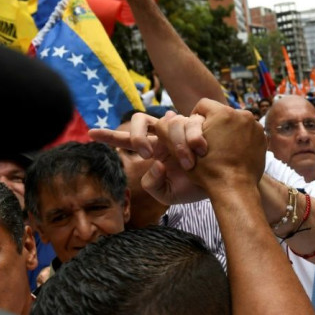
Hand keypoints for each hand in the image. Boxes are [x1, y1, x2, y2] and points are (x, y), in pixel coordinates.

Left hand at [88, 112, 208, 204]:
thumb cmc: (196, 188)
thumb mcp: (167, 195)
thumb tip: (154, 163)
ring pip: (167, 121)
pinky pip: (190, 120)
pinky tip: (201, 149)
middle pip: (141, 119)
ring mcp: (181, 127)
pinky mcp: (199, 124)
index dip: (110, 135)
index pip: (127, 139)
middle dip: (137, 135)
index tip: (90, 134)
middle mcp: (164, 136)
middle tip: (146, 153)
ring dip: (175, 144)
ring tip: (189, 162)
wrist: (224, 183)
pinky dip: (193, 135)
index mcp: (154, 150)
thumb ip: (152, 184)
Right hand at [153, 99, 266, 193]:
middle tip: (208, 143)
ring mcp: (255, 126)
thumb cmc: (208, 170)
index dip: (195, 118)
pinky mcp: (263, 137)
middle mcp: (242, 114)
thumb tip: (168, 116)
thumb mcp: (186, 148)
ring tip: (222, 149)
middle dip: (214, 125)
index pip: (204, 105)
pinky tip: (234, 153)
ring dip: (228, 131)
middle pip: (221, 113)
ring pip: (235, 122)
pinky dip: (241, 139)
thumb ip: (178, 129)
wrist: (234, 189)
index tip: (196, 133)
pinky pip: (247, 132)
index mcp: (223, 113)